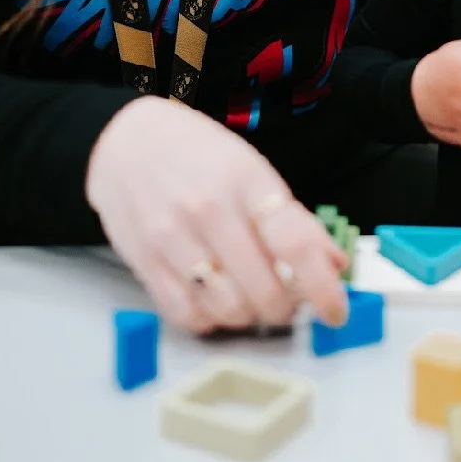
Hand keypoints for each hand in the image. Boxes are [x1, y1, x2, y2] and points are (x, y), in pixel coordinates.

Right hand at [86, 96, 348, 333]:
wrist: (125, 140)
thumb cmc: (196, 153)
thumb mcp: (250, 168)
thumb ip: (290, 218)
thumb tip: (333, 264)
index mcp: (245, 179)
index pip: (294, 243)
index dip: (322, 287)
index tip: (335, 311)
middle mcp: (209, 209)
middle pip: (264, 289)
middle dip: (286, 308)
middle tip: (288, 301)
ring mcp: (173, 239)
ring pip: (228, 309)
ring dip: (250, 317)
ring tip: (251, 299)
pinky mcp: (144, 263)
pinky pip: (188, 316)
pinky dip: (211, 320)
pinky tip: (216, 301)